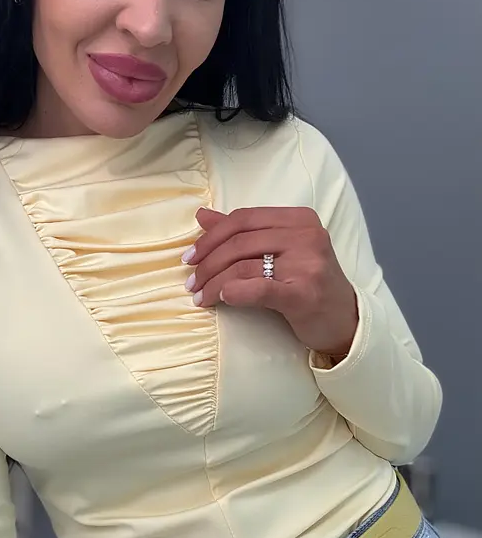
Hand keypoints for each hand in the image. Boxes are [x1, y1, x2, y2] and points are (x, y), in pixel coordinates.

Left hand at [183, 207, 358, 356]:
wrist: (346, 321)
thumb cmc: (308, 285)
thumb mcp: (280, 251)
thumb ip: (244, 233)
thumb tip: (202, 215)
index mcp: (299, 219)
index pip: (243, 219)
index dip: (210, 237)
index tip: (190, 257)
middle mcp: (306, 235)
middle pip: (240, 242)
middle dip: (207, 263)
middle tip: (191, 282)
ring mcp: (308, 263)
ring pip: (243, 266)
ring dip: (214, 283)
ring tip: (200, 297)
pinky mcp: (304, 293)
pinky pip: (258, 288)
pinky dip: (234, 292)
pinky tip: (221, 298)